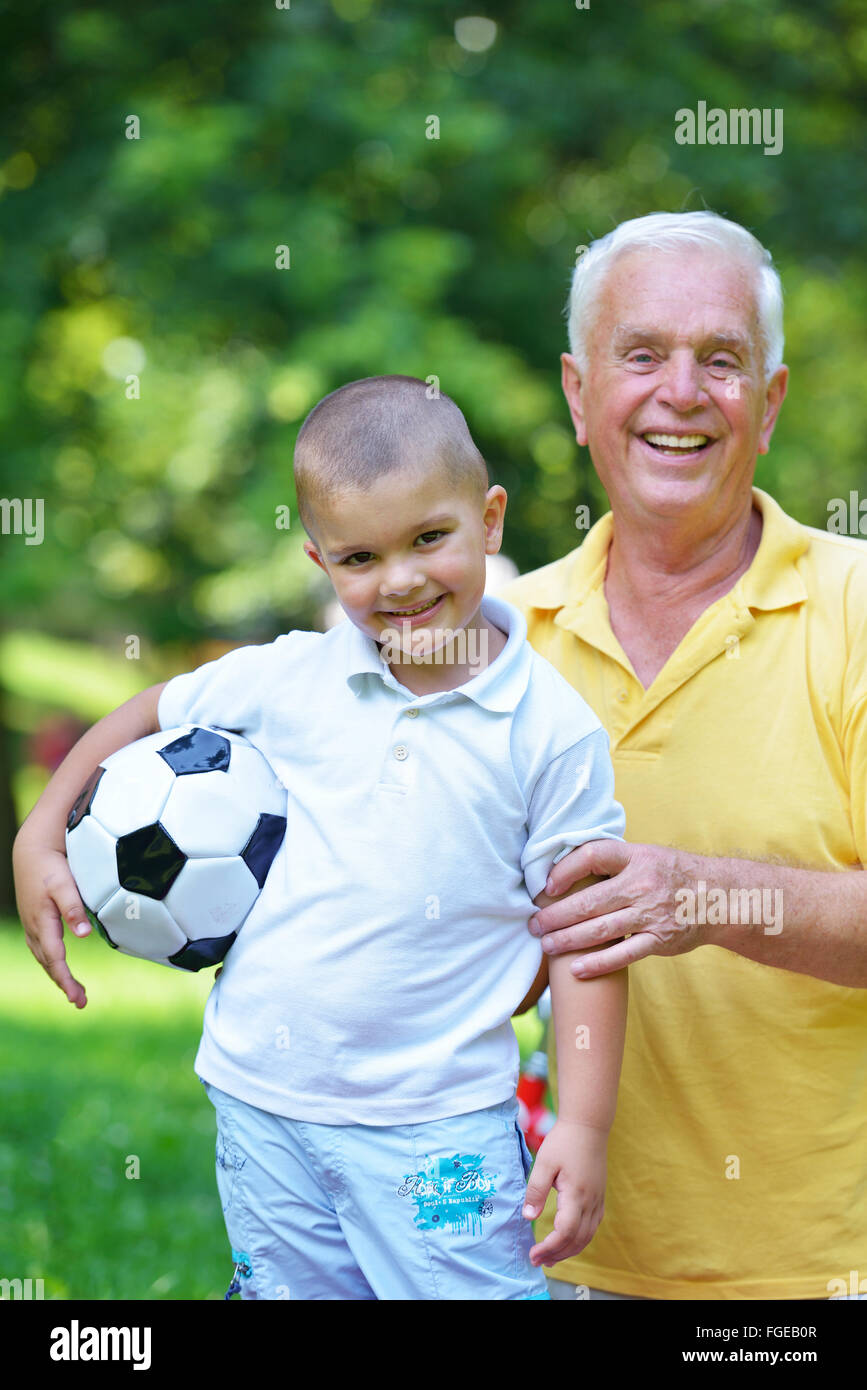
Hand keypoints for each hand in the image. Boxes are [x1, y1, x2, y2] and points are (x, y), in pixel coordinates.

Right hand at [13, 840, 90, 1007]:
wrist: (31, 851)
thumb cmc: (51, 867)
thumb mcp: (65, 885)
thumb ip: (75, 909)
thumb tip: (85, 935)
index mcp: (42, 923)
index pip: (55, 960)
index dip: (66, 980)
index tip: (76, 998)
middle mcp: (34, 929)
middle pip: (48, 964)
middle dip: (63, 984)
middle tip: (80, 1002)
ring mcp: (31, 925)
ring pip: (44, 958)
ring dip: (57, 975)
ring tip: (74, 991)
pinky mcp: (34, 920)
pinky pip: (41, 949)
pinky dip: (51, 962)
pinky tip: (59, 967)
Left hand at [522, 1120, 606, 1265]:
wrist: (588, 1126)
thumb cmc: (564, 1141)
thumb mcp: (544, 1162)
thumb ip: (535, 1191)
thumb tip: (527, 1217)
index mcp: (576, 1194)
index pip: (565, 1232)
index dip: (549, 1247)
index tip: (533, 1254)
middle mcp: (591, 1202)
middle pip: (577, 1240)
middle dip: (557, 1254)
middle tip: (537, 1261)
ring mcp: (598, 1201)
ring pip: (586, 1237)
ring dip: (568, 1251)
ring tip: (549, 1258)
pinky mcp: (599, 1198)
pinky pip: (592, 1227)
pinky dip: (579, 1240)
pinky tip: (567, 1241)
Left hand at [529, 839, 706, 977]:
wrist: (720, 897)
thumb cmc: (671, 874)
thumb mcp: (646, 856)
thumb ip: (612, 862)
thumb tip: (565, 868)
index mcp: (637, 857)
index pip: (594, 855)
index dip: (566, 869)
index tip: (547, 885)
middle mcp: (643, 884)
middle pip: (589, 901)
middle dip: (556, 915)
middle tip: (533, 925)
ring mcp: (652, 914)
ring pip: (600, 930)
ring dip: (568, 940)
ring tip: (546, 945)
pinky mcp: (660, 940)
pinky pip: (623, 954)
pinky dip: (597, 964)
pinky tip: (575, 970)